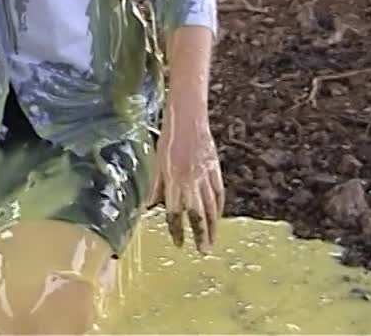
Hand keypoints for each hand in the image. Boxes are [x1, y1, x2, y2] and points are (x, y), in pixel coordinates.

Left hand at [148, 102, 223, 252]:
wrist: (188, 119)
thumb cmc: (169, 139)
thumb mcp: (158, 162)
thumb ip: (157, 185)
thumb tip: (151, 206)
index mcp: (174, 180)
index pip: (175, 211)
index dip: (176, 229)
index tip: (178, 243)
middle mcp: (190, 181)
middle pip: (197, 214)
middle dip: (200, 234)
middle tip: (202, 251)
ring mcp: (205, 176)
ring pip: (211, 207)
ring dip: (212, 227)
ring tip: (211, 242)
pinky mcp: (215, 170)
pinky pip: (219, 194)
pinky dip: (219, 208)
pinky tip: (218, 218)